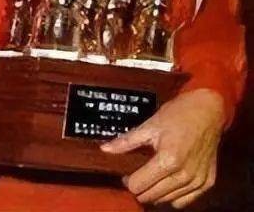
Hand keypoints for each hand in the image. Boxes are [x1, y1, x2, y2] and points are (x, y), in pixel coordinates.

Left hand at [101, 88, 224, 208]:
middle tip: (136, 177)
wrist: (207, 111)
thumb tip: (104, 149)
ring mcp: (197, 181)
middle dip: (140, 189)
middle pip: (153, 197)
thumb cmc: (178, 115)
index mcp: (168, 161)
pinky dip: (173, 196)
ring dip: (156, 193)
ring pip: (168, 201)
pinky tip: (167, 183)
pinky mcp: (206, 182)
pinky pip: (185, 201)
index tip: (126, 175)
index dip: (129, 182)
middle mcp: (183, 175)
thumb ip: (126, 141)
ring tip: (150, 178)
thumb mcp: (149, 126)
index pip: (140, 186)